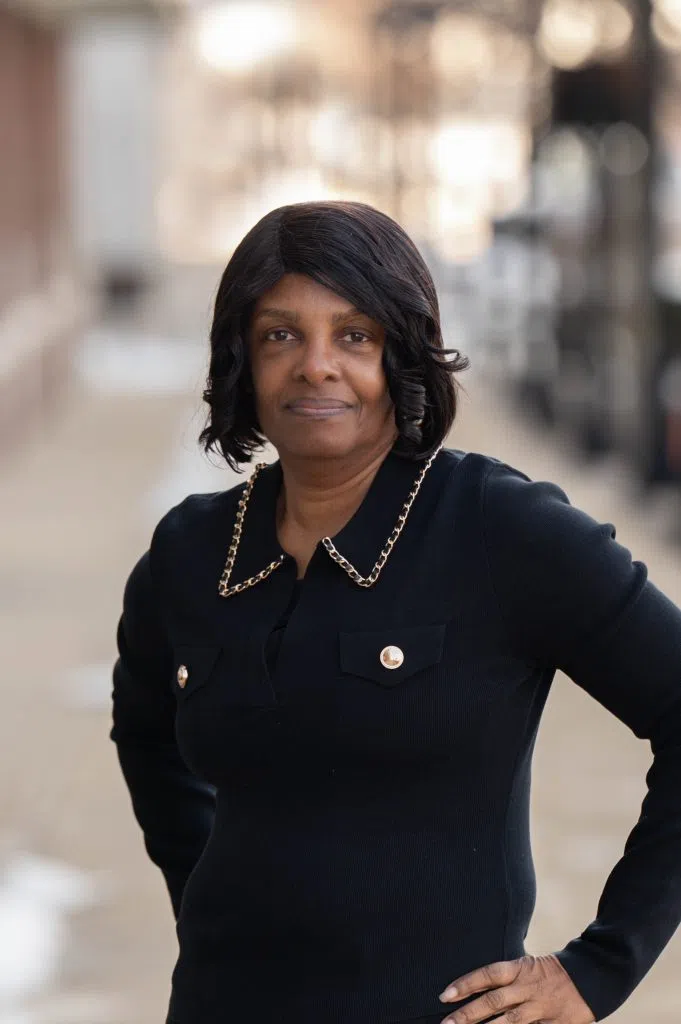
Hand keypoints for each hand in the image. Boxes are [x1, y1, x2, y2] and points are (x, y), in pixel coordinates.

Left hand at [437, 953, 595, 1023]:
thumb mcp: (528, 966)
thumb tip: (478, 987)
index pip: (488, 975)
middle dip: (468, 1014)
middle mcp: (527, 988)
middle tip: (446, 1023)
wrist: (590, 978)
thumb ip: (507, 978)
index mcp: (520, 969)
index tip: (445, 995)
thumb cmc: (552, 972)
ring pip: (509, 1023)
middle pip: (493, 1001)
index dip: (466, 983)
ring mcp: (540, 1009)